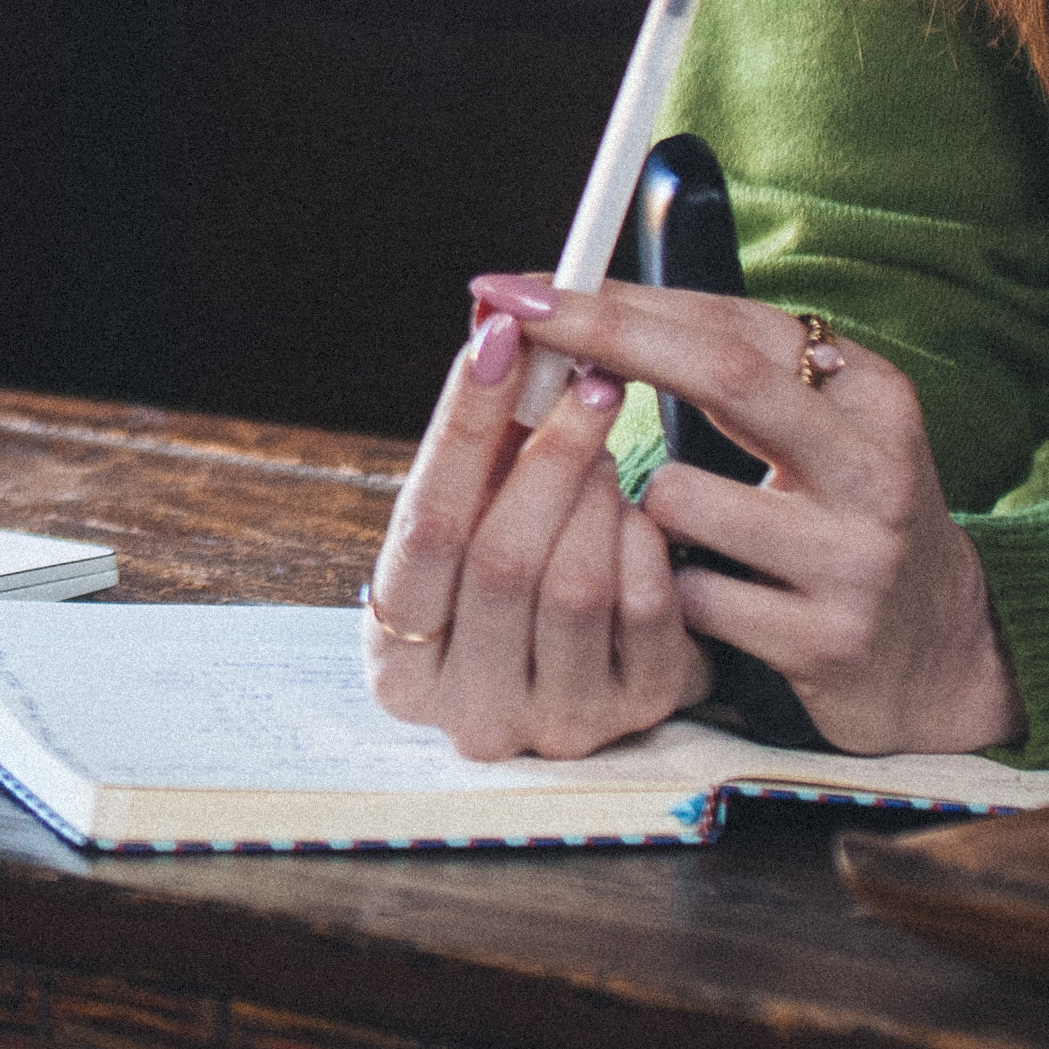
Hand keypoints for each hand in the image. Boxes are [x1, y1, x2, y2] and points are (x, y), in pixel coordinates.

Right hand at [354, 296, 705, 759]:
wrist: (594, 673)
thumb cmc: (517, 574)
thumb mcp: (475, 527)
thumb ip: (478, 450)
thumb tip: (505, 324)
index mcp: (400, 660)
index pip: (424, 525)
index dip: (461, 425)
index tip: (498, 337)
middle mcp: (468, 709)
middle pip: (503, 559)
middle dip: (551, 451)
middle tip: (591, 376)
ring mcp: (554, 724)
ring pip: (578, 584)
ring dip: (600, 495)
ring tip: (609, 451)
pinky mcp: (637, 717)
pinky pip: (649, 610)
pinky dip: (647, 542)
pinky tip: (641, 513)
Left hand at [483, 273, 1019, 756]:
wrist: (942, 656)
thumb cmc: (843, 518)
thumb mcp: (822, 433)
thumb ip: (735, 372)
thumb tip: (586, 302)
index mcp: (870, 397)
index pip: (734, 325)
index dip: (625, 300)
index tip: (533, 287)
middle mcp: (874, 468)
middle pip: (724, 375)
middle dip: (608, 338)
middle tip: (520, 319)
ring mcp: (855, 558)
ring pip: (680, 499)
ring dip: (644, 507)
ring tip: (681, 529)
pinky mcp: (826, 640)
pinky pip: (687, 595)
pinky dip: (668, 588)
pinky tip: (706, 595)